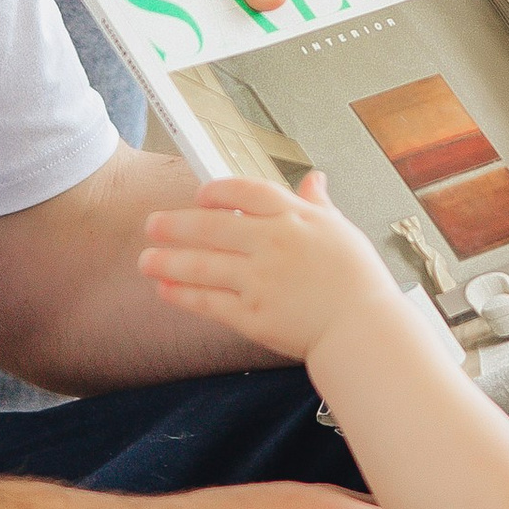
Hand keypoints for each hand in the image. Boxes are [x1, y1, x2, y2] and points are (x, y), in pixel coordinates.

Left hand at [139, 174, 404, 366]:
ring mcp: (261, 280)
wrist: (362, 329)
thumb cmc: (357, 281)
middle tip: (151, 225)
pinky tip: (165, 289)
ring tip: (145, 260)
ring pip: (203, 265)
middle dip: (176, 225)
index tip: (199, 197)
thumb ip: (317, 205)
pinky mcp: (253, 315)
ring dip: (169, 261)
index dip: (217, 191)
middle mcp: (273, 244)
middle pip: (213, 226)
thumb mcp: (341, 231)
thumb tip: (313, 179)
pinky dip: (184, 295)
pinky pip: (209, 302)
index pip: (246, 192)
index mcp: (295, 218)